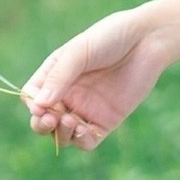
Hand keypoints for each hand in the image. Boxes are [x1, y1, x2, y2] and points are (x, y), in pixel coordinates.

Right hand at [21, 9, 167, 151]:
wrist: (147, 40)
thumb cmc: (110, 37)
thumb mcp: (80, 51)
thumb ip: (60, 76)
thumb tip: (39, 105)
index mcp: (57, 73)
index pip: (33, 95)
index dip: (32, 103)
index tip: (40, 106)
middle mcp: (68, 93)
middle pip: (43, 119)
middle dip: (41, 124)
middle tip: (50, 119)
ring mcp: (86, 109)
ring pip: (62, 134)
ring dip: (61, 134)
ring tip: (71, 121)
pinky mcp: (105, 122)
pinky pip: (86, 141)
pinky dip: (80, 141)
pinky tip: (84, 129)